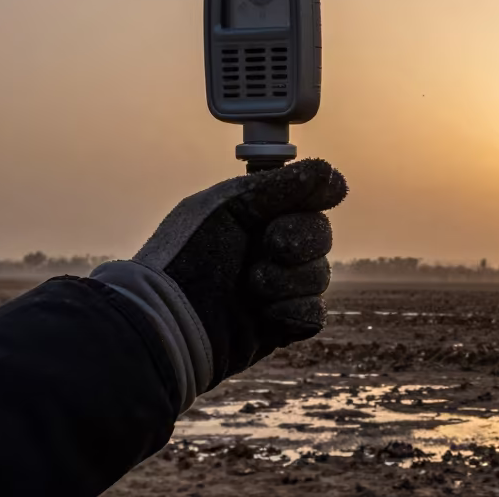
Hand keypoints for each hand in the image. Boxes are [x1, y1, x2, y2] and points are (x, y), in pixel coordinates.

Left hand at [124, 158, 346, 389]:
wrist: (168, 320)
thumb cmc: (186, 256)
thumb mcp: (228, 205)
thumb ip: (280, 185)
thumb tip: (329, 173)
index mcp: (256, 216)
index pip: (309, 199)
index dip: (312, 199)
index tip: (316, 198)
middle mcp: (269, 250)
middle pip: (321, 235)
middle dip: (300, 239)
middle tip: (269, 245)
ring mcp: (277, 288)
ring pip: (320, 275)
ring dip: (289, 279)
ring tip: (253, 286)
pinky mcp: (280, 325)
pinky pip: (314, 314)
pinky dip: (292, 310)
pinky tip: (264, 313)